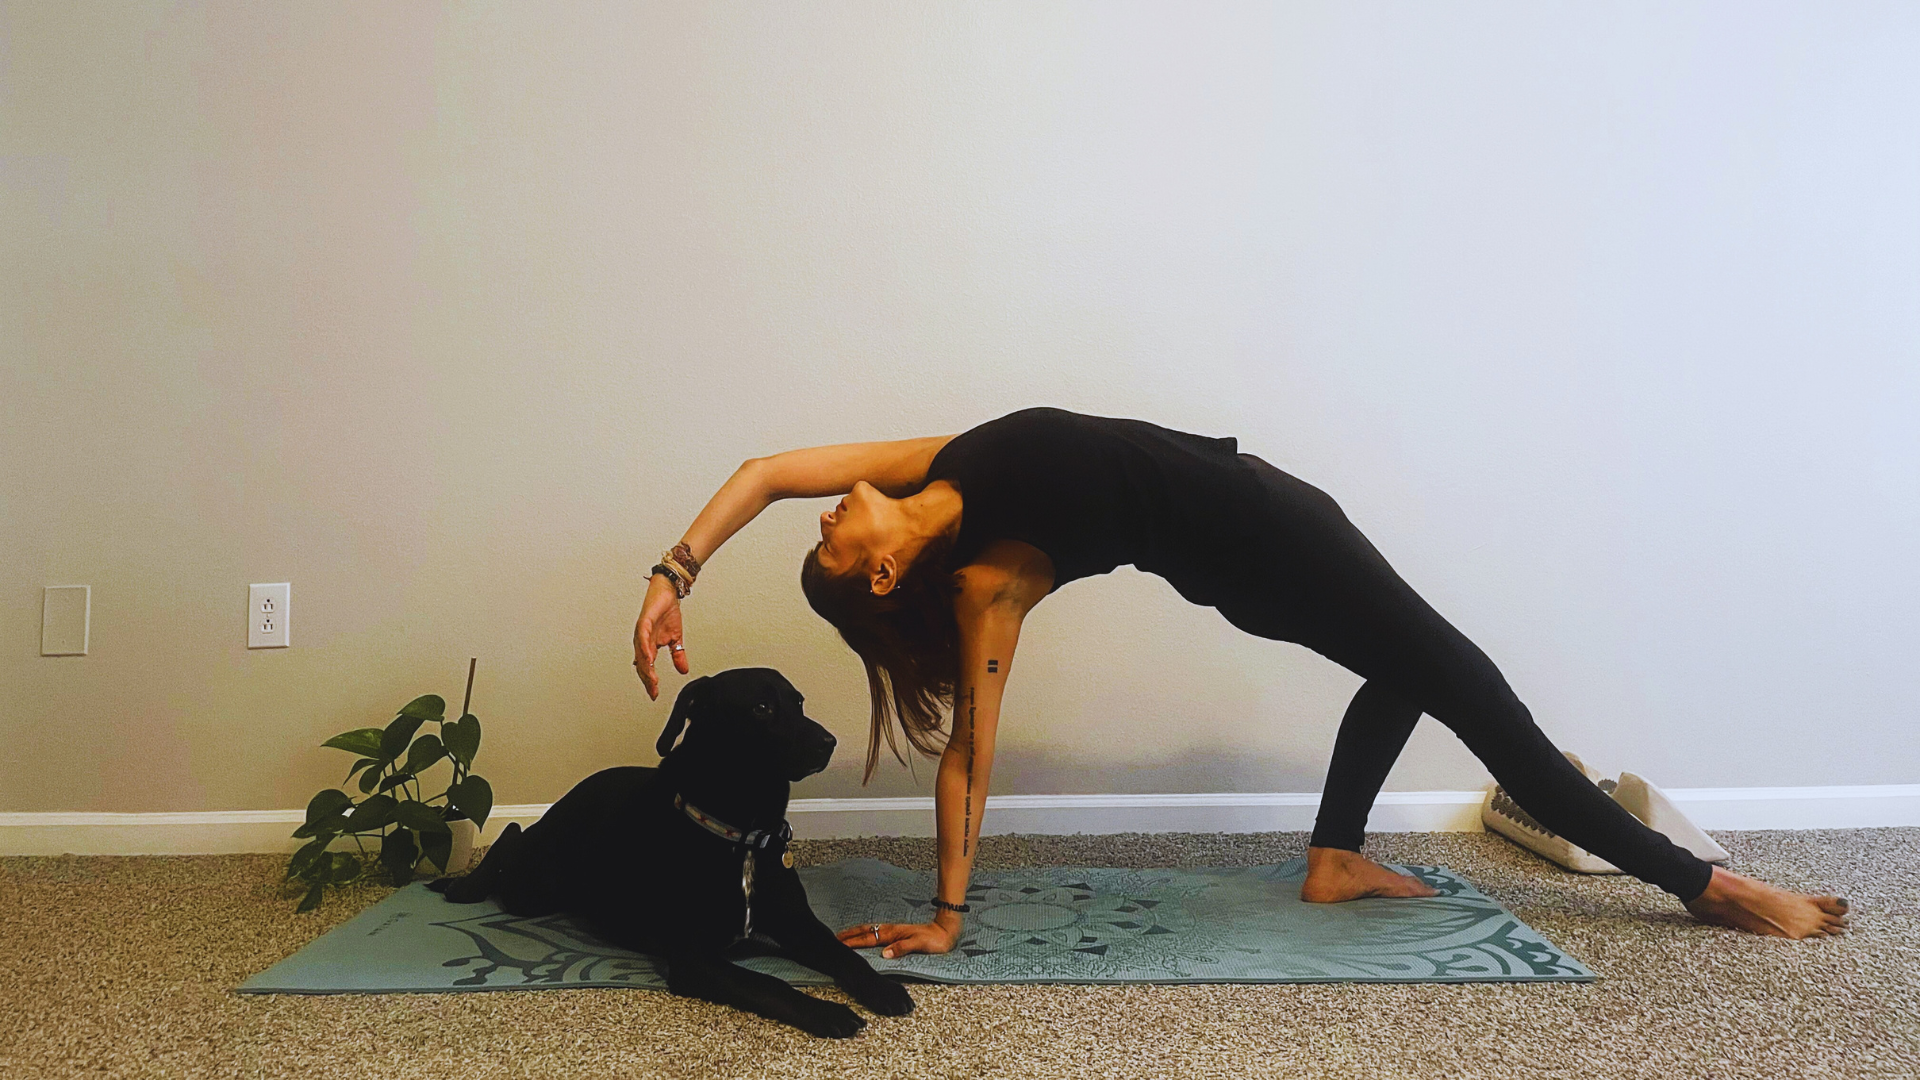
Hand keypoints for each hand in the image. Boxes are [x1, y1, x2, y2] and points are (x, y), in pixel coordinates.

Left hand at [633, 575, 686, 699]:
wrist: (668, 592)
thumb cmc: (667, 611)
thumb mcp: (677, 638)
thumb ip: (678, 655)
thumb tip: (683, 670)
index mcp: (649, 645)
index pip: (647, 668)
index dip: (650, 682)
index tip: (655, 694)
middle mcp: (642, 640)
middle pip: (641, 664)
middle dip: (647, 679)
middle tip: (653, 691)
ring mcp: (641, 631)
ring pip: (641, 653)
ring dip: (646, 668)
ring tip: (651, 680)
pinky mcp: (644, 622)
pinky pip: (642, 638)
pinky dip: (645, 649)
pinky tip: (648, 659)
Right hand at [836, 912, 960, 958]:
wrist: (945, 931)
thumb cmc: (934, 940)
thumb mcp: (919, 944)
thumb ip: (901, 948)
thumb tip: (884, 953)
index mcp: (893, 934)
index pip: (868, 938)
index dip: (854, 942)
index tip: (840, 944)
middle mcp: (890, 931)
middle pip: (865, 931)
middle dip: (849, 934)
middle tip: (835, 938)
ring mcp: (893, 931)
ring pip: (869, 930)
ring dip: (855, 932)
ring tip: (844, 936)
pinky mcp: (897, 933)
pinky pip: (876, 932)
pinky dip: (865, 933)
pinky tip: (864, 936)